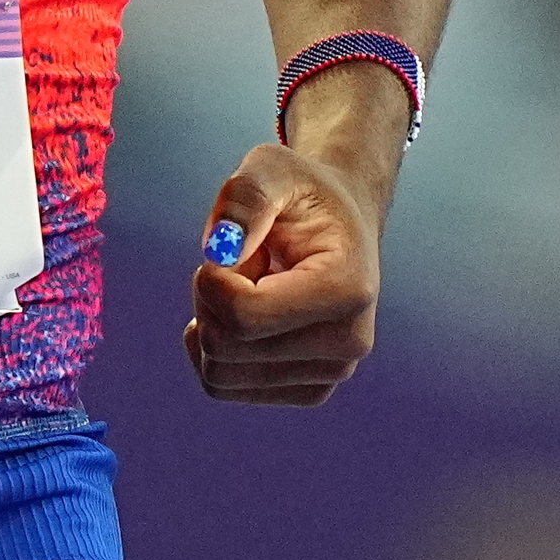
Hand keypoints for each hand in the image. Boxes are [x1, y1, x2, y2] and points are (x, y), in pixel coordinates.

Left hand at [186, 143, 381, 405]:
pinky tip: (243, 315)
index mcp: (348, 290)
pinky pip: (222, 386)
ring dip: (213, 323)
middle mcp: (348, 344)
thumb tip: (219, 250)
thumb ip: (244, 198)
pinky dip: (215, 350)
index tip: (229, 246)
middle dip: (210, 298)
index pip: (243, 317)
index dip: (211, 279)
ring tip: (253, 285)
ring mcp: (331, 375)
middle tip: (243, 263)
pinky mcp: (307, 391)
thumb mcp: (271, 169)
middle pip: (224, 348)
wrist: (340, 224)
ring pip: (218, 374)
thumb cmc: (303, 194)